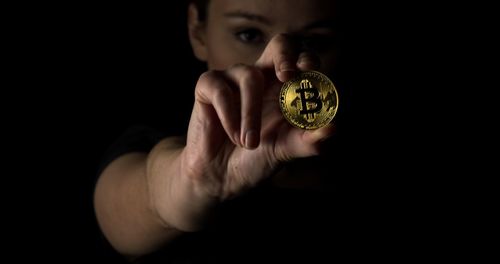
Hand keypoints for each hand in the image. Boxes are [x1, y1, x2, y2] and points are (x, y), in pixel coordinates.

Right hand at [156, 34, 334, 230]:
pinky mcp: (208, 86)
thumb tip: (332, 129)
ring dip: (251, 114)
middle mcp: (263, 78)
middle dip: (285, 56)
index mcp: (286, 89)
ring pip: (249, 76)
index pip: (302, 60)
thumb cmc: (255, 159)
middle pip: (279, 45)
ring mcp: (235, 79)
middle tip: (287, 76)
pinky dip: (229, 116)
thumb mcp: (285, 150)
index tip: (311, 72)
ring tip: (249, 143)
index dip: (308, 60)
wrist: (220, 177)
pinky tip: (233, 137)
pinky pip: (220, 90)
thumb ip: (307, 141)